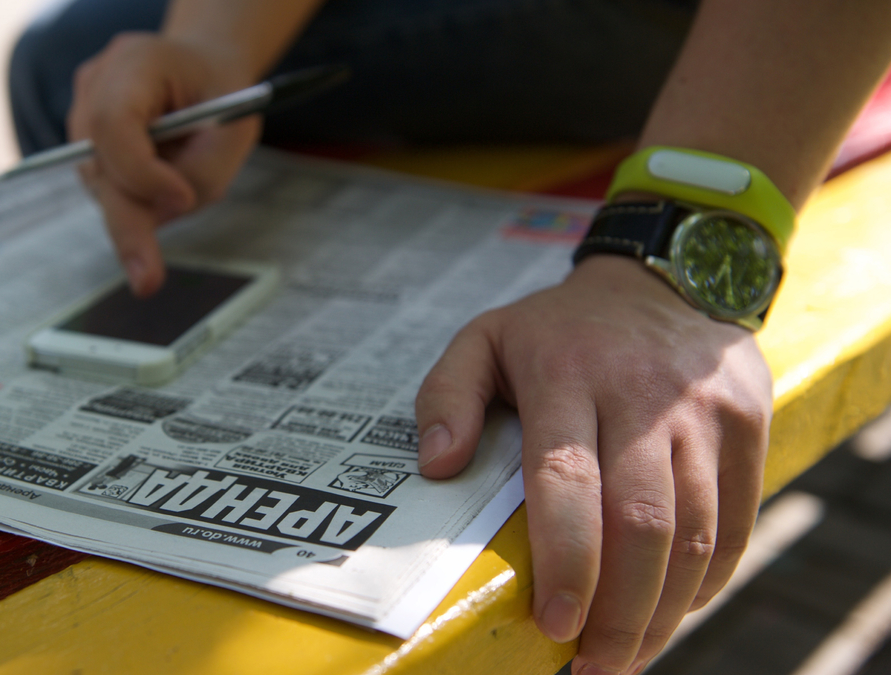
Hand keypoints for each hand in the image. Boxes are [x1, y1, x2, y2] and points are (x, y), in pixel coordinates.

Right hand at [67, 33, 261, 295]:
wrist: (199, 68)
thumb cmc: (220, 91)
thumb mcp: (235, 127)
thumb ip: (204, 170)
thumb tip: (164, 211)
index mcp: (131, 63)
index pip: (113, 123)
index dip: (141, 170)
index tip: (183, 200)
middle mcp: (94, 87)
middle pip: (99, 166)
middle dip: (127, 226)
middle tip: (147, 280)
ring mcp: (82, 116)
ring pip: (103, 186)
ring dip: (143, 206)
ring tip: (183, 190)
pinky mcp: (86, 147)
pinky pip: (108, 190)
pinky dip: (139, 201)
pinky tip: (165, 186)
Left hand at [415, 255, 770, 673]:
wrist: (668, 275)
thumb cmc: (559, 327)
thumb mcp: (485, 337)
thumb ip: (447, 395)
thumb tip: (436, 467)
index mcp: (566, 375)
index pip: (567, 482)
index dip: (566, 562)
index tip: (555, 625)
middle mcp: (642, 395)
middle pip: (641, 522)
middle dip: (621, 611)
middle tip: (593, 665)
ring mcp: (703, 411)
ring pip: (697, 533)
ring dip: (665, 611)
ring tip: (628, 655)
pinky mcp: (748, 422)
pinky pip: (737, 521)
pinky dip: (709, 580)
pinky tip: (675, 611)